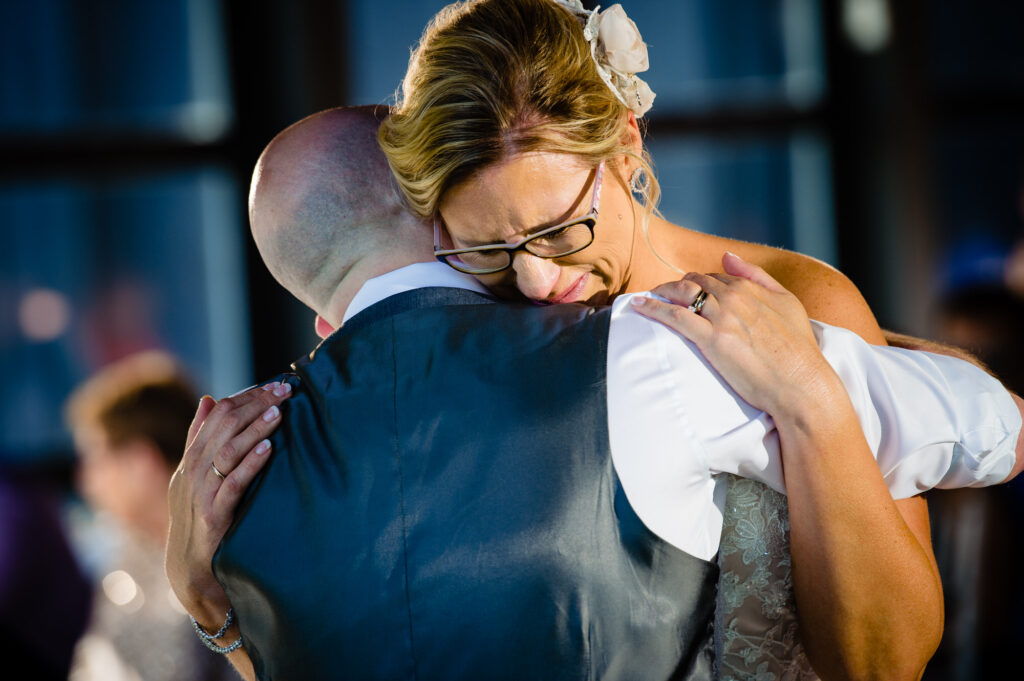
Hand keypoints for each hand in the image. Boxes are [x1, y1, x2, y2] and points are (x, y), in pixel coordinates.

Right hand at [165, 382, 290, 626]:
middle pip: (224, 425)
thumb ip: (201, 438)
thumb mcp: (197, 474)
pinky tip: (269, 448)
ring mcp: (202, 493)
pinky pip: (233, 484)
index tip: (274, 385)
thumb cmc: (200, 515)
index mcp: (192, 458)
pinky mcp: (214, 515)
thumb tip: (208, 399)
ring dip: (255, 429)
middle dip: (256, 404)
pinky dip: (251, 463)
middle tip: (285, 390)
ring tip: (279, 412)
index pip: (218, 414)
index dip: (246, 397)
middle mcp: (193, 471)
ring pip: (228, 451)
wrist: (191, 567)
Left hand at [631, 252, 837, 418]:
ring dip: (661, 291)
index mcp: (751, 288)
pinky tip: (638, 306)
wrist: (801, 384)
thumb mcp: (787, 303)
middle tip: (663, 294)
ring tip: (646, 296)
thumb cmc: (799, 350)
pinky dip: (652, 308)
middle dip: (677, 285)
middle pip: (694, 281)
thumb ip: (757, 276)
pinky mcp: (711, 339)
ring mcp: (722, 317)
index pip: (715, 275)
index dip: (699, 281)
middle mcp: (734, 297)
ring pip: (681, 293)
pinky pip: (674, 316)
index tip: (687, 289)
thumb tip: (728, 256)